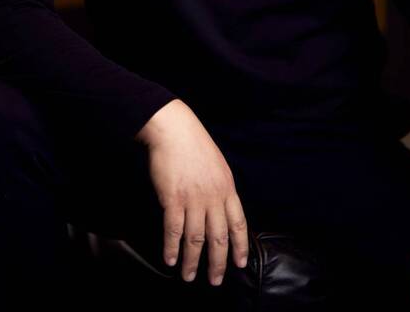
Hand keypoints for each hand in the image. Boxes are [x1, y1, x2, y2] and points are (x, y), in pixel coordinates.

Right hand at [135, 99, 248, 285]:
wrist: (174, 129)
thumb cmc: (194, 144)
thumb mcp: (217, 165)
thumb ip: (220, 188)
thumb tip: (220, 208)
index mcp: (227, 187)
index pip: (238, 223)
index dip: (240, 246)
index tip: (240, 263)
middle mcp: (213, 196)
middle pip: (218, 237)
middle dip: (218, 262)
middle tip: (215, 280)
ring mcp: (193, 199)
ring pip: (196, 239)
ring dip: (192, 261)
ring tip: (189, 276)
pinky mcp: (173, 199)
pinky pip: (173, 230)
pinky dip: (171, 248)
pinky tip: (169, 259)